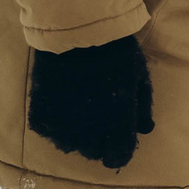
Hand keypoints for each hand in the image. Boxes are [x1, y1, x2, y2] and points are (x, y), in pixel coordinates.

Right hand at [27, 36, 154, 169]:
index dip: (118, 154)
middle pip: (92, 153)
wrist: (78, 32)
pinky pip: (48, 132)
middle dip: (97, 144)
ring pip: (68, 146)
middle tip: (98, 127)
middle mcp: (90, 127)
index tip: (117, 148)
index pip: (118, 156)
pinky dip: (54, 127)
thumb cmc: (117, 52)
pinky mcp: (42, 112)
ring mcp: (63, 121)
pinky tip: (61, 111)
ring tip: (78, 119)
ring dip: (75, 137)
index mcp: (119, 120)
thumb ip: (143, 106)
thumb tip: (146, 130)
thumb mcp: (139, 77)